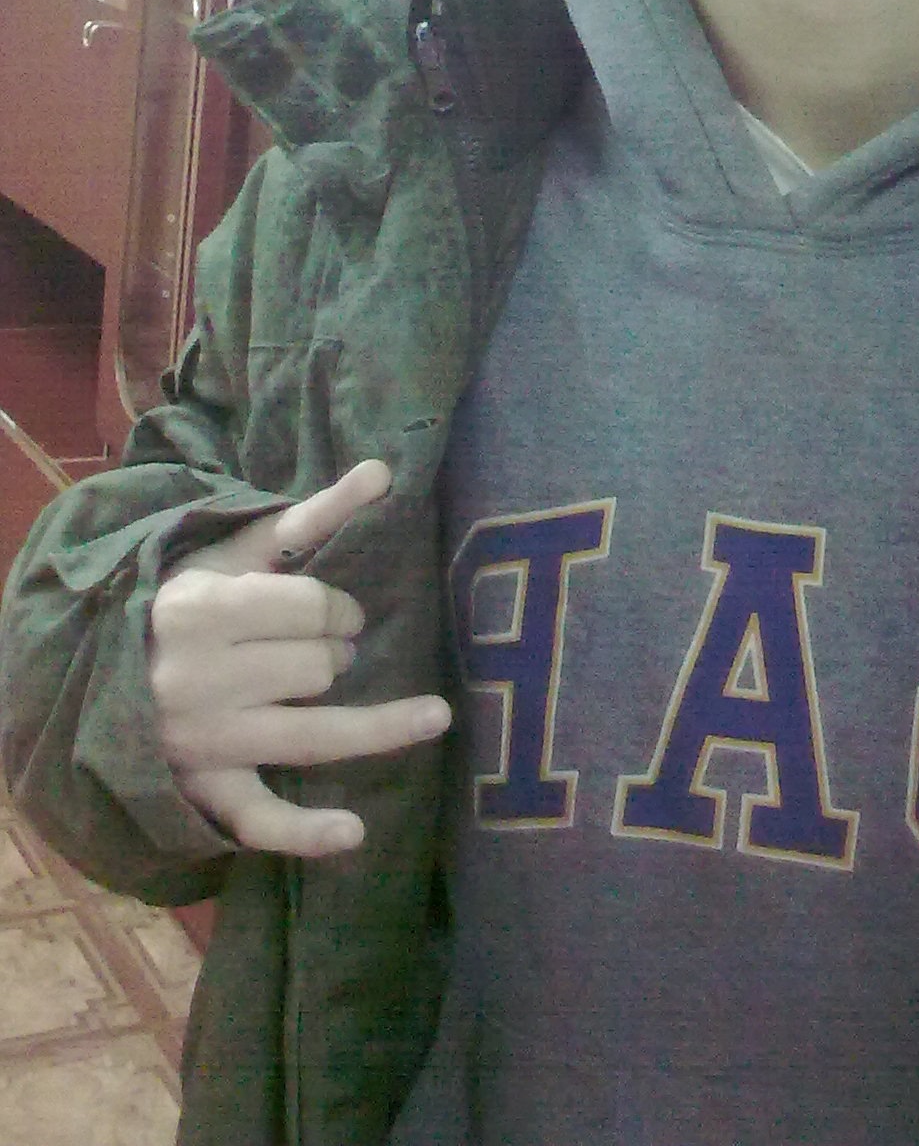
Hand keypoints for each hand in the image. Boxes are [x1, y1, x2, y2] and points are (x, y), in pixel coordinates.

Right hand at [149, 458, 450, 858]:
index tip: (329, 611)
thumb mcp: (240, 550)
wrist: (101, 665)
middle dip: (335, 655)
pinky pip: (258, 816)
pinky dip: (305, 830)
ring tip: (433, 715)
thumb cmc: (189, 598)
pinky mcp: (203, 788)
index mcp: (203, 610)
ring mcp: (201, 739)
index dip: (335, 608)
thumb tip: (384, 470)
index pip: (311, 608)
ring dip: (377, 725)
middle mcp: (198, 678)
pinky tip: (354, 833)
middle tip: (319, 652)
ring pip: (312, 733)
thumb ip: (315, 514)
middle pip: (318, 669)